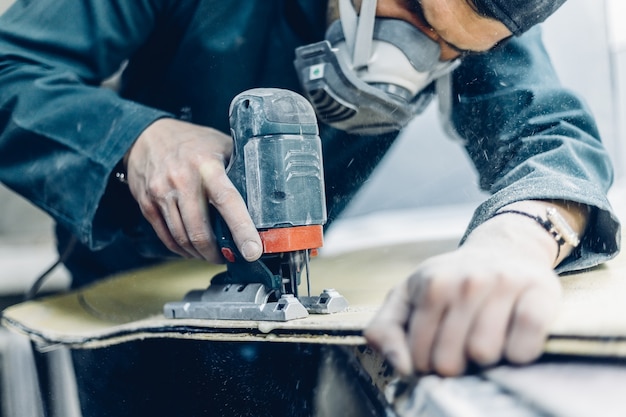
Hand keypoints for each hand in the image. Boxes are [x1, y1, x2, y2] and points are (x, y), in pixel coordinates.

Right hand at [125, 118, 261, 262]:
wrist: (145, 135)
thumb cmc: (191, 142)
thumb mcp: (220, 145)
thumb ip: (239, 167)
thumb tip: (265, 195)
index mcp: (206, 165)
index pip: (228, 201)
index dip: (242, 229)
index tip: (253, 250)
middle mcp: (182, 180)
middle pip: (200, 230)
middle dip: (217, 253)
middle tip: (231, 257)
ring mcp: (161, 193)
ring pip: (182, 238)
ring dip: (200, 254)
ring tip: (212, 255)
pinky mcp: (147, 204)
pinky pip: (166, 237)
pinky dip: (182, 249)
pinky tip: (192, 249)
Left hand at [364, 207, 565, 376]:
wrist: (503, 249)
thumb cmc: (448, 283)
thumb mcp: (407, 296)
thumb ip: (385, 329)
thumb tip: (401, 366)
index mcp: (432, 283)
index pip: (418, 356)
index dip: (424, 363)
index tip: (432, 350)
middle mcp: (468, 281)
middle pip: (450, 361)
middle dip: (453, 364)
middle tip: (460, 348)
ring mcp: (505, 285)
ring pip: (485, 355)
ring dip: (485, 359)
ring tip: (484, 340)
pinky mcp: (540, 294)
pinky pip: (525, 346)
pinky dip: (518, 354)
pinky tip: (511, 341)